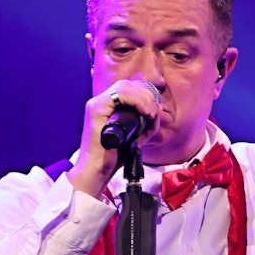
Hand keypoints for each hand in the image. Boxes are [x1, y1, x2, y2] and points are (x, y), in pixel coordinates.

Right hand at [69, 80, 161, 196]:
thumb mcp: (137, 138)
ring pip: (124, 86)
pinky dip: (136, 101)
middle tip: (153, 113)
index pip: (128, 88)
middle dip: (146, 95)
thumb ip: (148, 125)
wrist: (98, 170)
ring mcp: (97, 105)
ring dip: (143, 98)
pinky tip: (144, 112)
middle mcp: (101, 102)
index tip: (153, 111)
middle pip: (127, 84)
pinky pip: (119, 94)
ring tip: (150, 114)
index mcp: (108, 107)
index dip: (144, 94)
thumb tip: (158, 107)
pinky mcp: (96, 110)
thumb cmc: (114, 156)